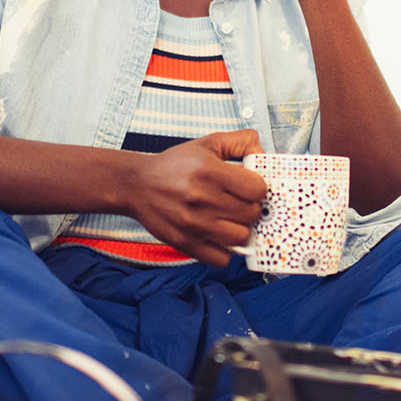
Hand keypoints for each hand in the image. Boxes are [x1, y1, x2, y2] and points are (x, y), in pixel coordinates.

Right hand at [124, 130, 266, 265]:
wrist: (137, 185)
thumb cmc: (175, 165)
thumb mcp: (207, 143)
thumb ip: (240, 142)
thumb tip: (263, 154)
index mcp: (209, 171)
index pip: (257, 189)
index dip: (257, 188)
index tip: (248, 188)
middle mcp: (202, 198)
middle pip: (251, 214)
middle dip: (250, 208)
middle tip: (239, 203)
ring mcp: (194, 224)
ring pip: (241, 238)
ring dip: (240, 229)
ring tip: (230, 220)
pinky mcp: (186, 243)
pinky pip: (221, 259)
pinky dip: (225, 251)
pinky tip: (219, 237)